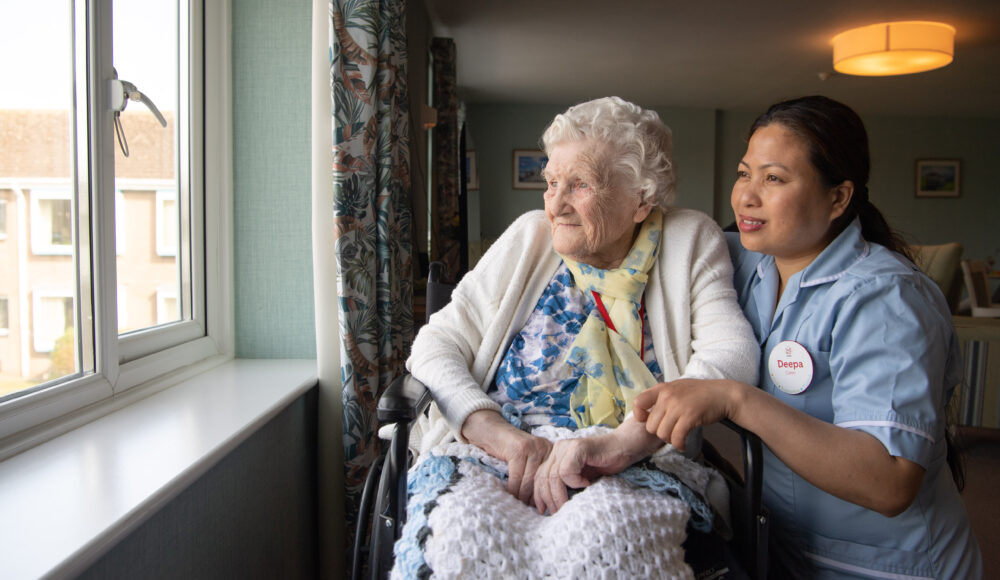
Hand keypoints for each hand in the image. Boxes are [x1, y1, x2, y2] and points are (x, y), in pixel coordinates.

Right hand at [460, 410, 552, 503]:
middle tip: (529, 509)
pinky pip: (517, 476)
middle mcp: (545, 447)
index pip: (551, 478)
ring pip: (529, 480)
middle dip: (534, 497)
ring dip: (522, 495)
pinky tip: (509, 494)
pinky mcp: (519, 449)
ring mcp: (532, 447)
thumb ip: (537, 473)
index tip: (542, 507)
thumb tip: (544, 499)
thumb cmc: (509, 449)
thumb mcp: (529, 459)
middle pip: (541, 479)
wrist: (491, 430)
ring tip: (519, 504)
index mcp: (551, 451)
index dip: (545, 494)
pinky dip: (512, 488)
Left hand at [533, 424, 655, 513]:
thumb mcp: (580, 478)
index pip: (539, 476)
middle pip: (543, 477)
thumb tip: (549, 506)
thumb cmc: (605, 465)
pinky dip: (575, 482)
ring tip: (569, 504)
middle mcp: (558, 449)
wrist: (624, 448)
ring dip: (560, 494)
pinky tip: (586, 484)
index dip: (539, 494)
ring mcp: (567, 447)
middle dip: (549, 498)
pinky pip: (567, 471)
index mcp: (556, 455)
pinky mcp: (578, 448)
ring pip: (553, 476)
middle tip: (557, 512)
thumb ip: (565, 485)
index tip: (543, 510)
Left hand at [633, 379, 740, 450]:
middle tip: (671, 432)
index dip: (640, 416)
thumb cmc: (700, 393)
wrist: (723, 394)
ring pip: (662, 434)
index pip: (638, 402)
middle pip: (650, 425)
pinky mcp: (689, 417)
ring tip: (678, 437)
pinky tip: (683, 445)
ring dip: (670, 440)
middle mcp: (667, 396)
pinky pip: (676, 438)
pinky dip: (679, 445)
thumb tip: (647, 413)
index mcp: (662, 388)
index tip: (649, 421)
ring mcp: (678, 406)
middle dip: (660, 432)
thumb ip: (662, 397)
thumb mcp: (677, 388)